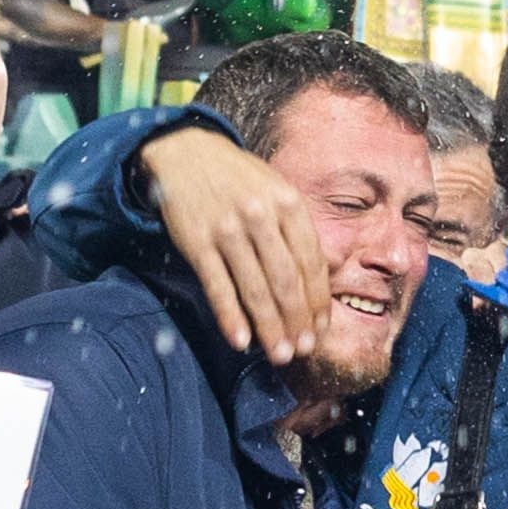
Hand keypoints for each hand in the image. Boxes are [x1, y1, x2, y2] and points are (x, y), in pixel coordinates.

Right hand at [142, 119, 334, 369]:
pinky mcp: (197, 242)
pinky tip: (240, 341)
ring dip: (269, 328)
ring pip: (254, 289)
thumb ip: (297, 229)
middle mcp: (261, 216)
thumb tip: (319, 281)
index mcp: (288, 203)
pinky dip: (230, 317)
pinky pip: (218, 286)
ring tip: (278, 355)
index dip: (318, 302)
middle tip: (302, 350)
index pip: (311, 263)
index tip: (320, 329)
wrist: (186, 154)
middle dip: (297, 321)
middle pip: (286, 281)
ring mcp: (227, 229)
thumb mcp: (277, 189)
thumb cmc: (239, 179)